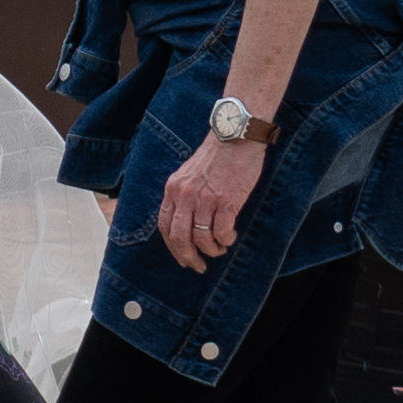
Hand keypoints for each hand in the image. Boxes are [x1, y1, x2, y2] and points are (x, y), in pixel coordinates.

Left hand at [155, 118, 273, 269]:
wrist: (236, 135)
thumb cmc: (217, 155)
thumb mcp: (189, 173)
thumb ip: (184, 195)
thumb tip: (187, 224)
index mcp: (173, 189)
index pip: (165, 227)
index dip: (173, 248)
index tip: (183, 258)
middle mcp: (185, 195)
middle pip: (179, 238)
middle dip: (188, 257)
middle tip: (199, 266)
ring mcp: (204, 198)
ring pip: (201, 239)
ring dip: (212, 249)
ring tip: (221, 247)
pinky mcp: (226, 200)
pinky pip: (221, 232)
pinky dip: (225, 240)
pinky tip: (230, 236)